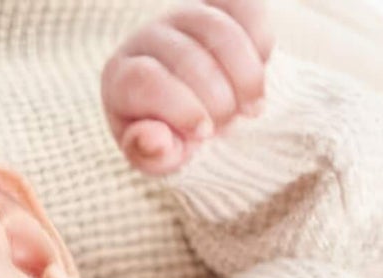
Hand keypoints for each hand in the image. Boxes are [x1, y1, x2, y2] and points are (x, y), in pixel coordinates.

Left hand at [101, 0, 275, 175]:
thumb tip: (155, 140)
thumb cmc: (175, 137)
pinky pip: (246, 9)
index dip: (181, 108)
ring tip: (252, 109)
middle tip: (228, 125)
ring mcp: (183, 16)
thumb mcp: (162, 157)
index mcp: (122, 79)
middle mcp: (148, 39)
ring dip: (246, 77)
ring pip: (218, 30)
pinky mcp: (218, 5)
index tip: (206, 132)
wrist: (202, 113)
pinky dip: (261, 44)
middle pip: (186, 57)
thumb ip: (153, 155)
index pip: (146, 81)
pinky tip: (258, 74)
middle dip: (217, 100)